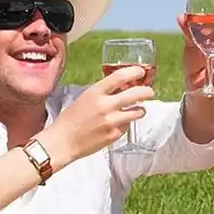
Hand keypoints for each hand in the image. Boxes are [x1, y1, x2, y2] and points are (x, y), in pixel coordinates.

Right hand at [37, 65, 154, 163]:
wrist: (63, 141)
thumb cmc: (71, 119)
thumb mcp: (85, 98)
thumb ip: (102, 93)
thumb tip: (120, 88)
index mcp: (95, 93)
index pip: (120, 76)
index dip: (134, 72)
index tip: (140, 72)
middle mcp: (105, 106)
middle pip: (136, 94)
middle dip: (147, 92)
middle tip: (150, 92)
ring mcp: (112, 121)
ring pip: (138, 112)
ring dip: (141, 109)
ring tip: (138, 109)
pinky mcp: (115, 135)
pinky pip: (127, 126)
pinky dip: (126, 124)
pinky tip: (117, 124)